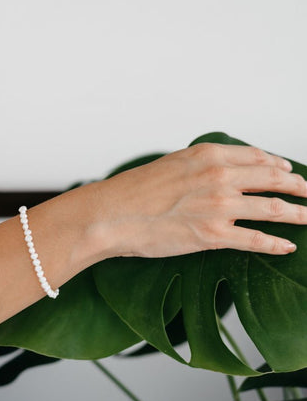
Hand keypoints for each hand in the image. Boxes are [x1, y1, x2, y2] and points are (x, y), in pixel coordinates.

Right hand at [97, 143, 306, 257]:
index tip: (286, 170)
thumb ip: (198, 167)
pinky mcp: (213, 235)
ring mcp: (219, 206)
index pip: (256, 156)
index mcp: (207, 155)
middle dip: (297, 186)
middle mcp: (220, 177)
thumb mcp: (169, 165)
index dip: (277, 164)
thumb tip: (213, 175)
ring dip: (297, 214)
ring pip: (273, 208)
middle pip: (272, 179)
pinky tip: (287, 245)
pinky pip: (256, 240)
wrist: (111, 214)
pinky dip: (276, 243)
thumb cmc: (131, 192)